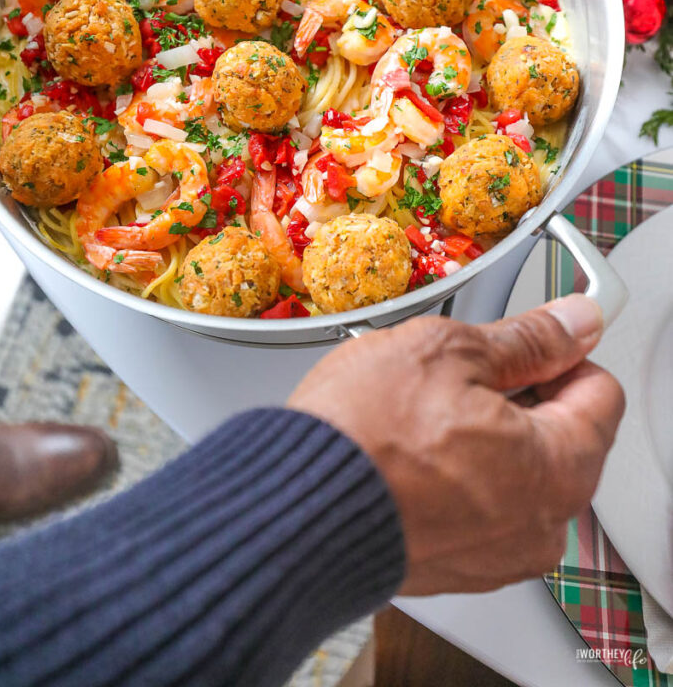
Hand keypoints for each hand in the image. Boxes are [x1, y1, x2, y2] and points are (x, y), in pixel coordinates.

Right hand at [288, 295, 623, 594]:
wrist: (291, 509)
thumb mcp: (449, 352)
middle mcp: (540, 525)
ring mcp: (497, 556)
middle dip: (519, 394)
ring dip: (485, 435)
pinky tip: (411, 451)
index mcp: (558, 468)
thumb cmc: (361, 436)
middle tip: (460, 371)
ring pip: (515, 471)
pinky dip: (457, 476)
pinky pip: (479, 508)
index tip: (530, 338)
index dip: (562, 351)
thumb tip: (572, 323)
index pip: (600, 390)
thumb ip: (527, 339)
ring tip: (424, 412)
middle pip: (560, 434)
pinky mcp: (455, 569)